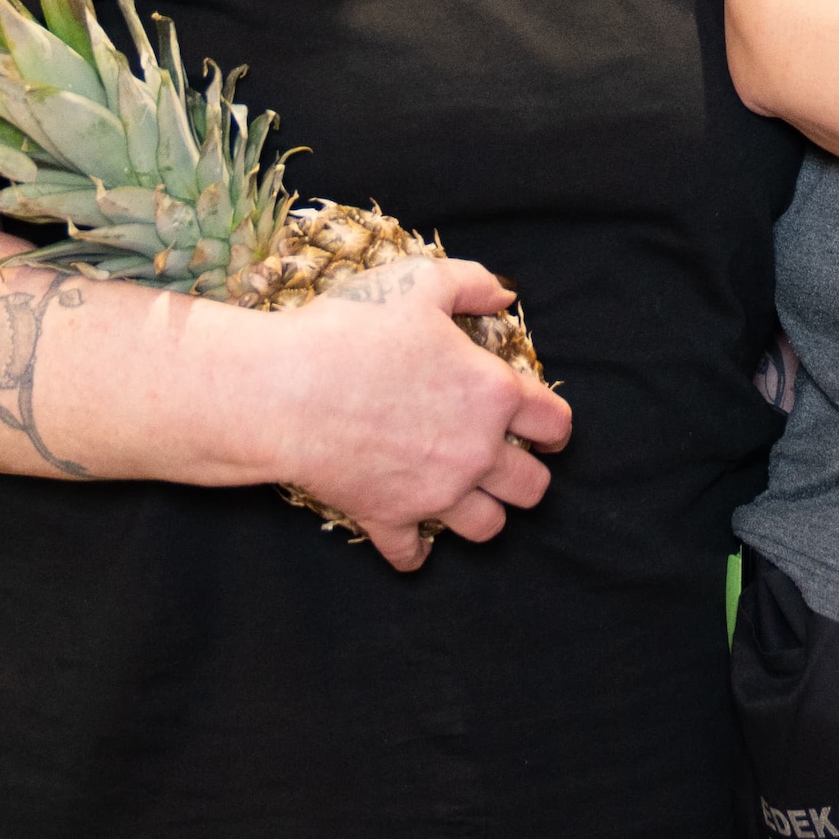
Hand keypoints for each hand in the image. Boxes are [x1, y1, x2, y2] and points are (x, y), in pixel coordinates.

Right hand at [249, 250, 574, 572]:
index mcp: (493, 394)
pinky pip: (413, 556)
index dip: (554, 426)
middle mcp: (475, 452)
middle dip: (526, 475)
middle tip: (507, 463)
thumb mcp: (420, 282)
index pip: (554, 424)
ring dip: (483, 514)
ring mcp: (434, 492)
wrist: (283, 390)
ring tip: (467, 495)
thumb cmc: (352, 330)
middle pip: (532, 487)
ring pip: (487, 528)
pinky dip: (415, 551)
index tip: (544, 428)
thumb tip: (506, 295)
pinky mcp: (388, 518)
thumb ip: (473, 283)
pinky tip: (413, 536)